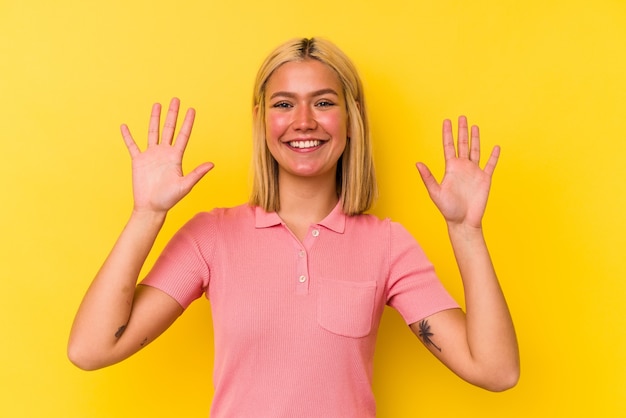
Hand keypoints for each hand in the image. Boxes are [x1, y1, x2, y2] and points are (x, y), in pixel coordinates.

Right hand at [120, 98, 212, 213]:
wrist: (151, 207)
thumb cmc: (169, 199)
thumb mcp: (185, 186)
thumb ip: (197, 173)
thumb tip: (212, 164)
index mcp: (176, 157)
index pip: (183, 135)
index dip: (187, 122)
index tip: (191, 109)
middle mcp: (164, 153)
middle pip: (169, 129)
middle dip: (172, 114)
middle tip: (176, 99)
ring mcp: (151, 155)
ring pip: (152, 132)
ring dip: (155, 118)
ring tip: (157, 105)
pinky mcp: (138, 161)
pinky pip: (132, 145)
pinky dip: (128, 136)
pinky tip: (124, 126)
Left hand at [416, 116, 498, 228]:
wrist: (463, 221)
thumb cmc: (448, 209)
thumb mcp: (435, 192)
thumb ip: (428, 177)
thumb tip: (418, 163)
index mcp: (450, 168)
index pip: (449, 146)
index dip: (447, 134)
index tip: (446, 121)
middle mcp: (462, 167)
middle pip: (462, 144)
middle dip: (462, 131)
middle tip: (461, 117)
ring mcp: (474, 172)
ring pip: (476, 150)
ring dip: (475, 139)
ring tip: (474, 126)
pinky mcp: (485, 179)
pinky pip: (490, 165)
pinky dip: (494, 156)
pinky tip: (496, 147)